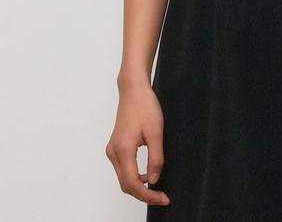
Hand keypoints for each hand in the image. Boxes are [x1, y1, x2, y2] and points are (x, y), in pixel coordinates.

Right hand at [105, 83, 168, 205]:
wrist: (133, 90)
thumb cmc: (144, 106)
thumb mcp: (156, 132)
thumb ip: (155, 158)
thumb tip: (154, 180)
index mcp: (123, 150)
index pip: (133, 183)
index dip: (148, 195)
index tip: (162, 198)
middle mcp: (114, 152)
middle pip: (126, 184)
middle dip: (144, 194)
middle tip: (161, 197)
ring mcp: (112, 149)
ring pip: (123, 178)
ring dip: (139, 186)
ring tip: (156, 187)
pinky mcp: (115, 146)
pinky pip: (123, 169)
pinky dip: (134, 176)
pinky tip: (148, 174)